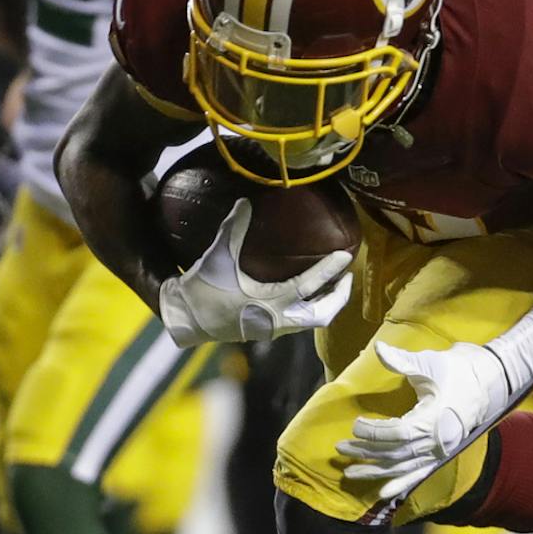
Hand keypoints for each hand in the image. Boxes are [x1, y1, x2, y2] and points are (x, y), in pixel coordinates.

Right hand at [156, 197, 353, 346]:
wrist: (185, 320)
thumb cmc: (203, 290)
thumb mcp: (218, 258)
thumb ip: (233, 229)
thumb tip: (245, 202)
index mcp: (270, 303)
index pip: (308, 286)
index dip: (329, 271)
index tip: (345, 256)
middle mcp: (278, 320)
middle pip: (322, 315)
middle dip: (339, 297)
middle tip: (347, 276)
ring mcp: (275, 328)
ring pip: (313, 321)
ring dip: (328, 304)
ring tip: (336, 284)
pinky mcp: (269, 331)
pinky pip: (301, 322)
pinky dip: (313, 309)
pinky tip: (313, 294)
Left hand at [337, 340, 514, 501]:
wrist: (491, 379)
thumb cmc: (460, 369)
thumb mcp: (431, 362)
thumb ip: (402, 361)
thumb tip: (378, 349)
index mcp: (434, 418)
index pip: (397, 433)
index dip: (374, 432)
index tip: (355, 425)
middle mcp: (437, 440)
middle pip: (396, 453)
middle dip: (366, 452)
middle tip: (340, 448)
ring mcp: (441, 449)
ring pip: (404, 467)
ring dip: (376, 472)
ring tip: (350, 474)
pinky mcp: (442, 452)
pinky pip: (419, 473)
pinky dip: (401, 484)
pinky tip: (383, 493)